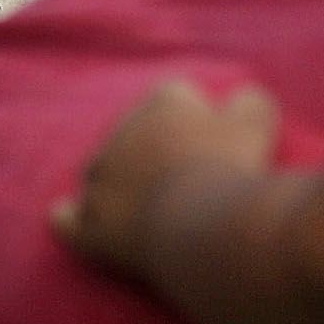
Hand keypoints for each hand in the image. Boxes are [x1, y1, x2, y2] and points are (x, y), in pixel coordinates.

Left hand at [50, 77, 277, 275]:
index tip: (217, 144)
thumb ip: (248, 100)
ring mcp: (100, 181)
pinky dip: (69, 217)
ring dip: (117, 181)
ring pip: (101, 171)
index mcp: (160, 102)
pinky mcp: (90, 225)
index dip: (199, 118)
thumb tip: (240, 100)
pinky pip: (69, 219)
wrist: (205, 223)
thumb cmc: (234, 167)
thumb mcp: (258, 119)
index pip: (178, 97)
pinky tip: (66, 216)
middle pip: (136, 134)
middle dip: (155, 150)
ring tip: (143, 203)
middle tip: (189, 181)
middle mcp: (120, 134)